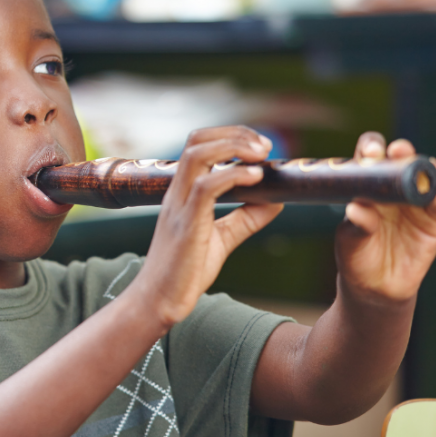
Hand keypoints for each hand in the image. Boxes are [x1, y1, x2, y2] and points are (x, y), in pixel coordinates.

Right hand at [135, 126, 282, 328]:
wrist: (158, 302)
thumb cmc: (184, 272)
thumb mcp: (222, 238)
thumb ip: (246, 218)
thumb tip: (277, 200)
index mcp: (182, 193)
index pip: (198, 144)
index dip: (231, 136)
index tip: (261, 146)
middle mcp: (177, 193)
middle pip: (196, 140)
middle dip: (234, 134)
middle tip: (265, 146)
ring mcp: (179, 208)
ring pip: (197, 155)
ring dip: (233, 147)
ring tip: (261, 155)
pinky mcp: (186, 226)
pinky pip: (205, 188)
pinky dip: (232, 176)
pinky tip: (255, 179)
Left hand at [336, 132, 435, 303]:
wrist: (375, 288)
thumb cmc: (356, 255)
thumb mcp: (350, 240)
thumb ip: (356, 224)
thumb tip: (356, 208)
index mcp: (367, 185)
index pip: (370, 158)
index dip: (370, 150)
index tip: (368, 154)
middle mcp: (393, 188)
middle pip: (400, 161)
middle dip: (400, 152)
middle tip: (396, 151)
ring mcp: (415, 203)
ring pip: (424, 177)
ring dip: (423, 168)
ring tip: (418, 166)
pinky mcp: (434, 221)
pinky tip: (435, 192)